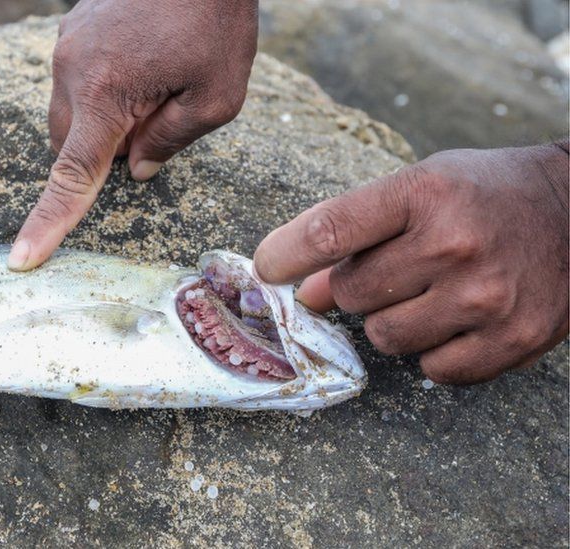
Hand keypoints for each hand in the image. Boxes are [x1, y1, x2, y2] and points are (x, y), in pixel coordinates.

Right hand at [8, 0, 258, 269]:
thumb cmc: (215, 19)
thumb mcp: (217, 96)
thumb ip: (171, 141)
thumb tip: (135, 169)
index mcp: (105, 94)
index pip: (72, 176)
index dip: (48, 223)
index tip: (22, 258)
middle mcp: (72, 69)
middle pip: (70, 143)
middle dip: (105, 149)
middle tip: (159, 115)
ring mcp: (67, 44)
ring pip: (71, 110)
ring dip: (104, 116)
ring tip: (156, 78)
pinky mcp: (73, 26)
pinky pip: (77, 76)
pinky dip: (103, 86)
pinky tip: (144, 57)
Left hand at [254, 144, 569, 383]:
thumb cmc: (484, 194)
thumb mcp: (420, 187)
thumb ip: (355, 232)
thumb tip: (302, 290)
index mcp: (424, 193)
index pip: (330, 231)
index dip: (284, 255)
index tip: (266, 269)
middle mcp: (453, 244)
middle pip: (348, 293)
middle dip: (353, 287)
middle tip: (392, 270)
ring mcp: (486, 297)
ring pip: (383, 337)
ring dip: (390, 321)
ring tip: (428, 292)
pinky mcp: (513, 340)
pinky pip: (432, 369)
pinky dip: (432, 351)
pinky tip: (456, 319)